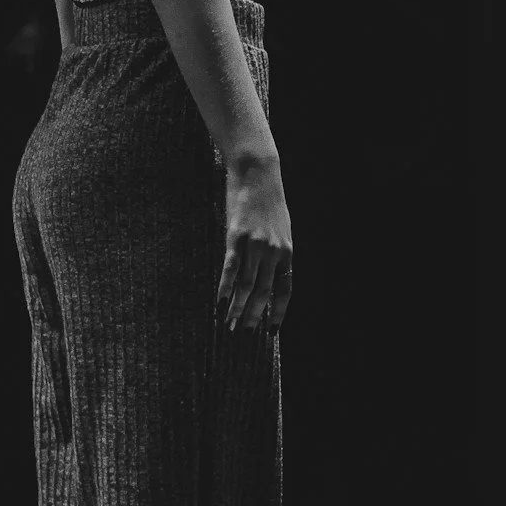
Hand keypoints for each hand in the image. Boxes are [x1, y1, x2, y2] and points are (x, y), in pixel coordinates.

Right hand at [218, 155, 293, 332]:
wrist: (258, 172)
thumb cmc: (267, 199)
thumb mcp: (280, 228)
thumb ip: (277, 251)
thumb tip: (269, 273)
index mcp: (287, 251)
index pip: (285, 290)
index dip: (277, 312)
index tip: (270, 332)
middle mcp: (274, 251)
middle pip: (263, 293)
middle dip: (252, 316)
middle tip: (241, 334)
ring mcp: (256, 245)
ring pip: (247, 286)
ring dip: (237, 309)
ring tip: (228, 325)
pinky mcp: (237, 237)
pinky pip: (231, 269)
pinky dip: (225, 289)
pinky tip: (218, 304)